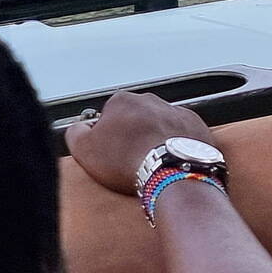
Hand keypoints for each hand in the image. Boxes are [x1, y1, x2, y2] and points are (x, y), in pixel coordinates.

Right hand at [66, 90, 216, 194]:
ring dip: (156, 139)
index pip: (109, 115)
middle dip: (134, 135)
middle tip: (131, 160)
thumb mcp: (83, 149)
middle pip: (137, 118)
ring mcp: (176, 111)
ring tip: (153, 163)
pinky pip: (183, 134)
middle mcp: (150, 100)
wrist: (171, 172)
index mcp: (122, 100)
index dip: (109, 137)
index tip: (112, 153)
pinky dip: (177, 145)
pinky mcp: (196, 125)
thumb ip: (75, 132)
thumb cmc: (127, 161)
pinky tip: (171, 161)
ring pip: (160, 125)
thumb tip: (78, 127)